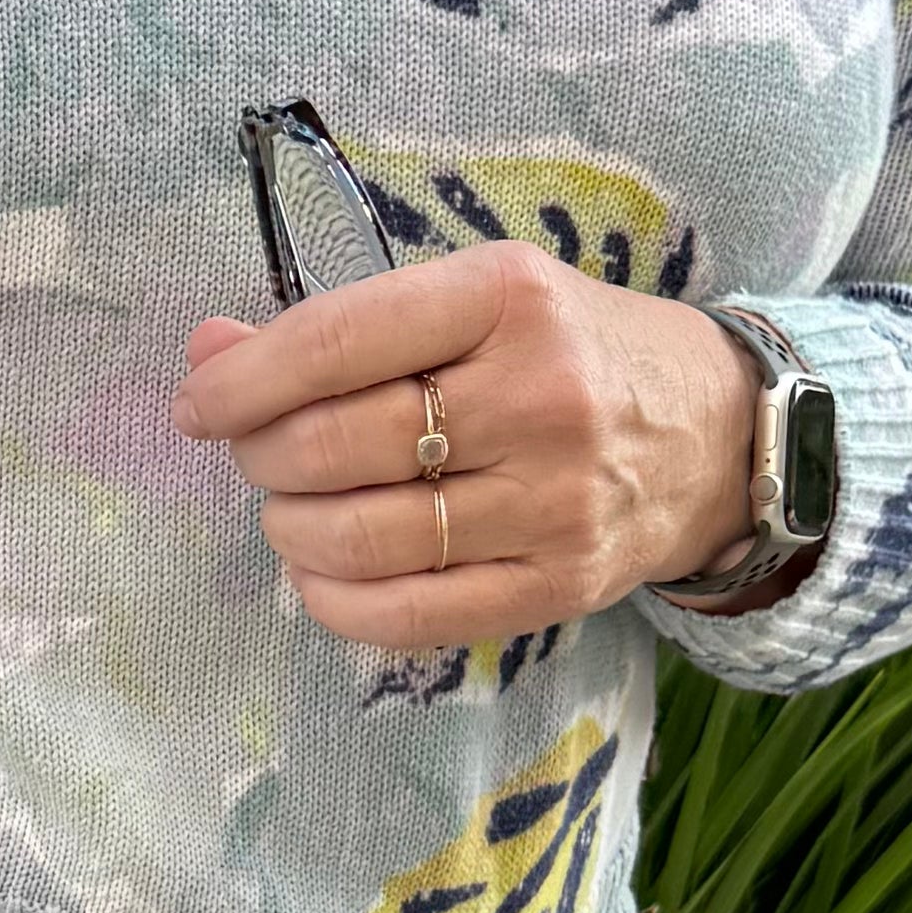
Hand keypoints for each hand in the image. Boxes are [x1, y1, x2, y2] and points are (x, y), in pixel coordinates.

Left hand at [172, 237, 763, 652]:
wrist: (715, 433)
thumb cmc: (571, 352)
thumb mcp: (476, 303)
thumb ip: (344, 328)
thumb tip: (207, 354)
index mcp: (508, 297)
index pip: (337, 343)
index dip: (243, 383)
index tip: (196, 407)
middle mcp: (537, 396)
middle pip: (337, 445)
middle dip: (264, 457)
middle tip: (259, 456)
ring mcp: (552, 502)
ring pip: (362, 536)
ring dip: (291, 529)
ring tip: (291, 511)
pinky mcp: (557, 586)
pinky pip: (406, 614)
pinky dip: (335, 600)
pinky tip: (321, 574)